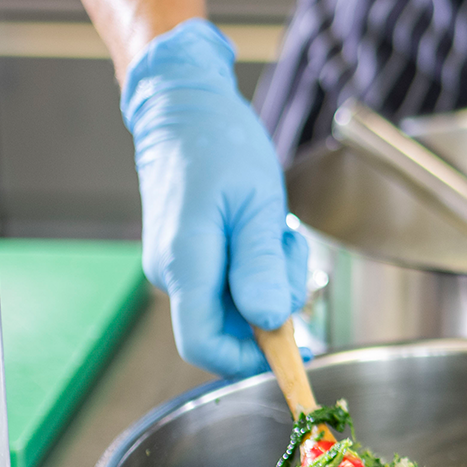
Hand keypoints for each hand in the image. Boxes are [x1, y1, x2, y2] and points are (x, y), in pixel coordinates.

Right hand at [122, 20, 308, 378]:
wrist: (186, 107)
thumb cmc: (219, 144)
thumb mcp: (256, 205)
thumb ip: (260, 267)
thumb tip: (270, 322)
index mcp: (184, 263)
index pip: (203, 344)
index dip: (249, 359)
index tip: (295, 348)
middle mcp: (172, 272)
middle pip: (226, 327)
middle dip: (272, 305)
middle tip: (290, 253)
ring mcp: (177, 264)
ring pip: (233, 303)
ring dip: (269, 279)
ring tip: (278, 231)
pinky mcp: (188, 253)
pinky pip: (228, 279)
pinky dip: (256, 265)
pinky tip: (264, 229)